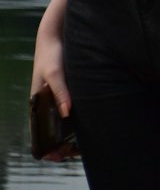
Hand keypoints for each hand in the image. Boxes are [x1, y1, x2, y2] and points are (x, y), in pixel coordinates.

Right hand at [31, 15, 77, 161]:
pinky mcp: (70, 94)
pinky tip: (93, 124)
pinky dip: (80, 123)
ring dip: (73, 137)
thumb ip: (60, 90)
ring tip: (88, 143)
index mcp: (37, 106)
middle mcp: (47, 106)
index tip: (61, 156)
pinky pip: (73, 115)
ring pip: (64, 127)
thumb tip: (66, 112)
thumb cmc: (53, 54)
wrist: (58, 34)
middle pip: (53, 135)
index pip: (38, 136)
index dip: (48, 150)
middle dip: (64, 147)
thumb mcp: (55, 72)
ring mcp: (58, 101)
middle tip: (79, 152)